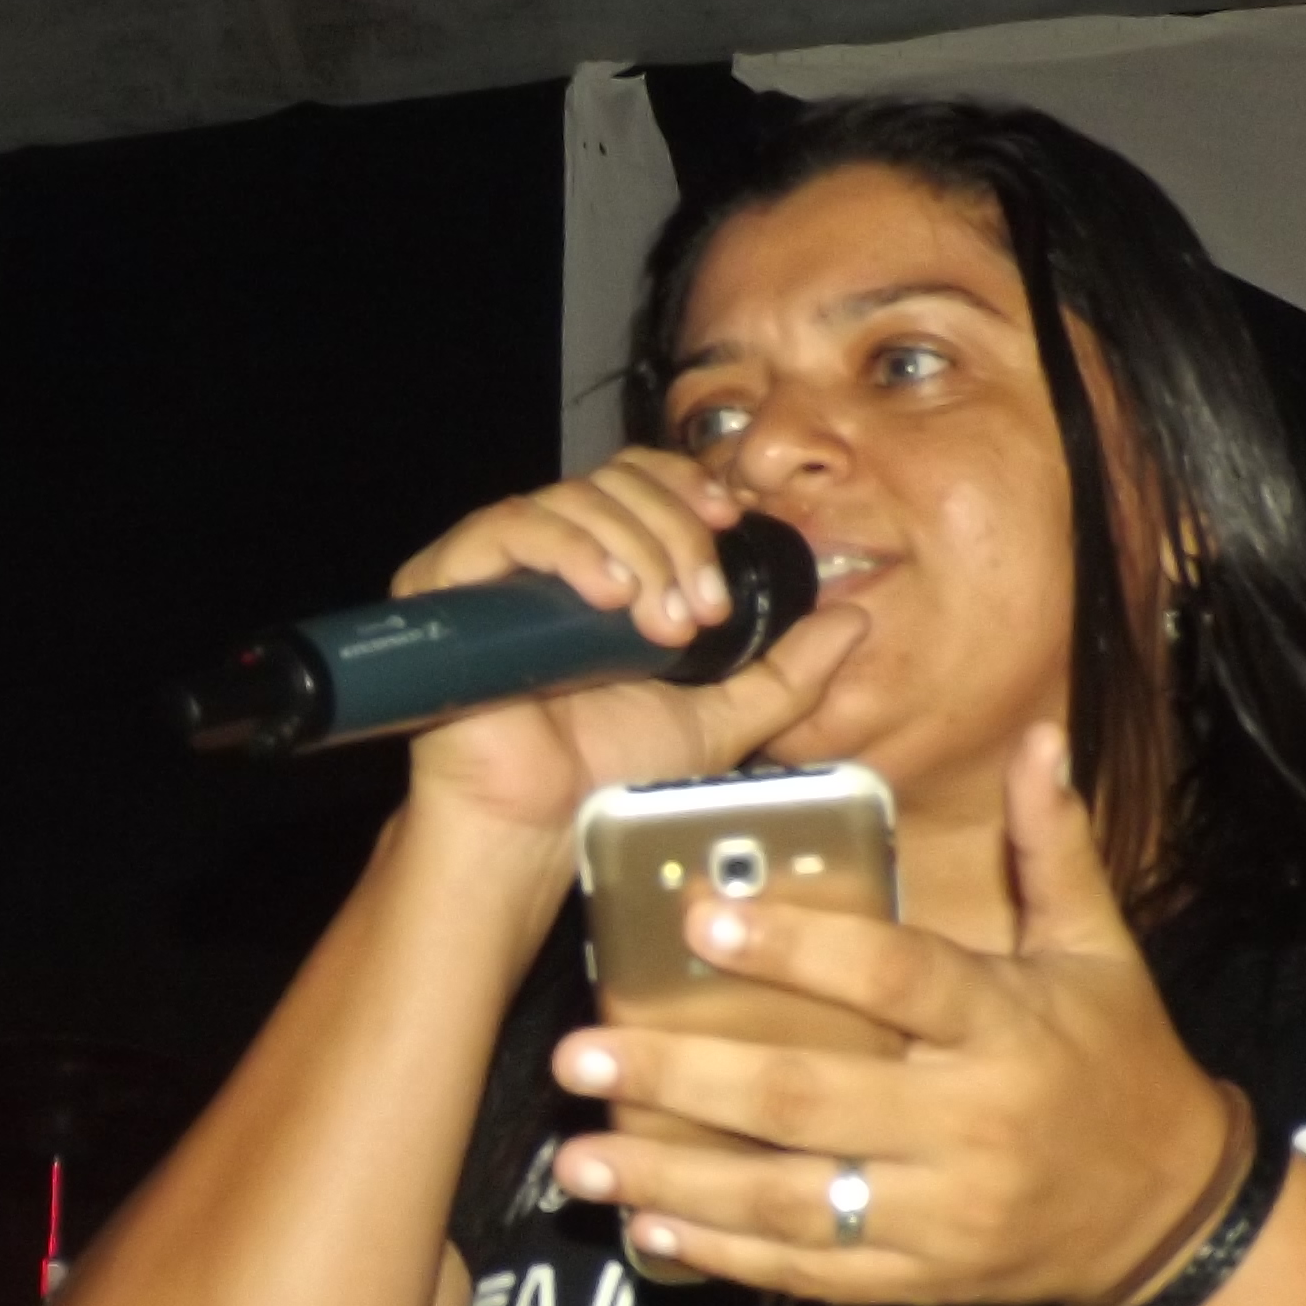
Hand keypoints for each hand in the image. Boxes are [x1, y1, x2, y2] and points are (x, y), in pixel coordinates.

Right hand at [387, 449, 868, 841]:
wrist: (541, 825)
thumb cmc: (611, 773)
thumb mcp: (724, 717)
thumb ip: (788, 672)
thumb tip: (855, 620)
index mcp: (608, 566)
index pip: (646, 480)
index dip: (690, 488)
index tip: (729, 525)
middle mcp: (552, 554)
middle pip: (618, 482)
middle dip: (674, 534)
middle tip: (698, 612)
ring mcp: (498, 566)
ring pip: (574, 499)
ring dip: (635, 549)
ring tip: (658, 623)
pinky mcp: (449, 583)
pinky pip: (509, 527)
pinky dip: (568, 548)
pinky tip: (607, 595)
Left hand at [543, 725, 1232, 1305]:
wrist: (1169, 1211)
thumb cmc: (1119, 1061)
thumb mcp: (1098, 951)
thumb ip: (1054, 849)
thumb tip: (1041, 737)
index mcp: (1005, 1028)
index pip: (893, 978)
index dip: (797, 948)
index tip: (700, 919)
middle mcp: (968, 1124)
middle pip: (807, 1098)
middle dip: (682, 1082)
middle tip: (578, 1058)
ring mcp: (942, 1212)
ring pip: (789, 1200)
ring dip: (673, 1180)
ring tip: (575, 1160)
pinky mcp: (924, 1278)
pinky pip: (809, 1270)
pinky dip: (725, 1252)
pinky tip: (648, 1225)